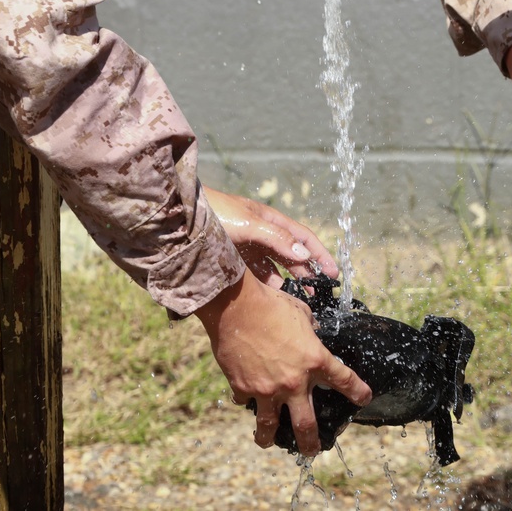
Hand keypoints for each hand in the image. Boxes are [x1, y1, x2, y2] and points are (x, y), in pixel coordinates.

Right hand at [195, 270, 371, 455]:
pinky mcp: (243, 387)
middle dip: (311, 443)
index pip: (344, 381)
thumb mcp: (301, 313)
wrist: (236, 306)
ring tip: (267, 443)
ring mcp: (267, 388)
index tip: (364, 399)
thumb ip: (309, 329)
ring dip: (268, 438)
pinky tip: (245, 398)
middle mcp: (294, 381)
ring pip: (270, 426)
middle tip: (313, 450)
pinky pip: (244, 400)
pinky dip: (245, 399)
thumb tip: (309, 332)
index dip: (358, 392)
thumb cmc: (271, 304)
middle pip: (306, 425)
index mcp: (315, 360)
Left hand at [204, 187, 337, 288]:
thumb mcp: (248, 224)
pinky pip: (256, 274)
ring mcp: (248, 246)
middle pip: (292, 254)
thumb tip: (302, 255)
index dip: (320, 255)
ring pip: (275, 266)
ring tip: (299, 298)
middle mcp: (262, 233)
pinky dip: (267, 285)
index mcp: (270, 220)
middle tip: (318, 293)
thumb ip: (276, 239)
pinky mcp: (234, 259)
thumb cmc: (214, 213)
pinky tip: (273, 296)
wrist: (178, 218)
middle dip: (307, 272)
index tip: (333, 274)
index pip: (303, 238)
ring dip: (289, 281)